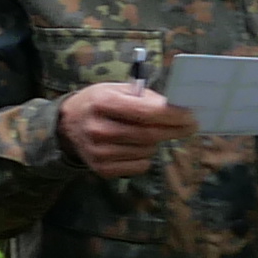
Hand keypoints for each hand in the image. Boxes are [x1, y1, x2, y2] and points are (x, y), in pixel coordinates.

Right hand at [60, 80, 193, 179]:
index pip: (146, 112)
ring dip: (156, 142)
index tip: (190, 115)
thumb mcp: (115, 88)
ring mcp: (100, 152)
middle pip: (149, 135)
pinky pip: (140, 166)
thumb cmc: (97, 103)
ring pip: (147, 150)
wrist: (67, 126)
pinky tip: (136, 146)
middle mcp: (99, 129)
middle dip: (174, 130)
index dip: (173, 115)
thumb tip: (175, 107)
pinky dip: (145, 156)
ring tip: (149, 132)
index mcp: (103, 103)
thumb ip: (143, 96)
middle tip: (188, 126)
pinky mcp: (102, 169)